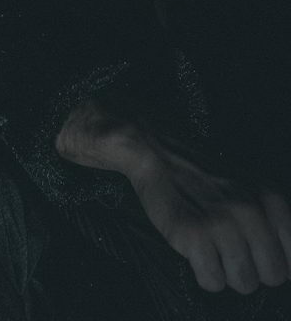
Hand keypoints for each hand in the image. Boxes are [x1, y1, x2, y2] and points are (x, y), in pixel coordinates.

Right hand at [57, 101, 290, 295]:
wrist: (157, 151)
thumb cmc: (205, 175)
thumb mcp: (252, 187)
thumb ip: (274, 221)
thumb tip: (288, 266)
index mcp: (271, 200)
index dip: (274, 261)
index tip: (256, 253)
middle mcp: (252, 212)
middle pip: (273, 276)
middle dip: (253, 270)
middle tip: (231, 250)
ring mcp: (223, 223)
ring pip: (244, 283)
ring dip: (227, 273)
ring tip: (212, 248)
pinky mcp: (194, 235)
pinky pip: (213, 282)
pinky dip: (204, 273)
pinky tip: (195, 249)